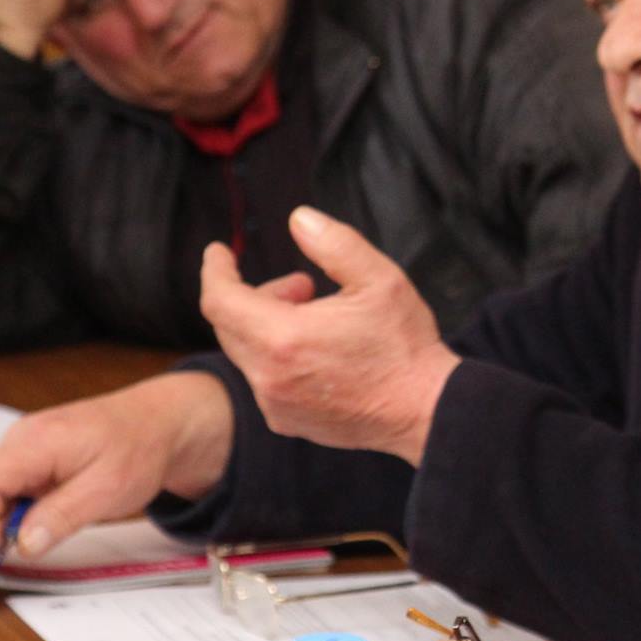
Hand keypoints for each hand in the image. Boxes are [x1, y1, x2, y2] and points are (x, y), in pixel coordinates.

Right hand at [0, 373, 232, 604]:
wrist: (162, 422)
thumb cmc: (140, 446)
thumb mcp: (108, 487)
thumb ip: (63, 514)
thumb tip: (24, 545)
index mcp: (38, 441)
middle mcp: (23, 441)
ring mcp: (26, 450)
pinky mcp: (33, 463)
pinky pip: (7, 494)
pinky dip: (0, 524)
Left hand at [199, 205, 458, 462]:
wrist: (425, 411)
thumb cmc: (405, 346)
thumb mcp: (379, 279)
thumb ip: (334, 244)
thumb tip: (299, 219)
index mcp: (283, 338)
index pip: (219, 300)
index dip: (215, 270)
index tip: (218, 253)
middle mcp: (269, 377)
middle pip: (230, 325)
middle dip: (256, 295)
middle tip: (304, 286)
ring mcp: (276, 404)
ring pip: (248, 353)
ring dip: (270, 326)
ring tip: (319, 315)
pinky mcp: (288, 421)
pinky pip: (265, 379)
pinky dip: (279, 356)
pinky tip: (321, 351)